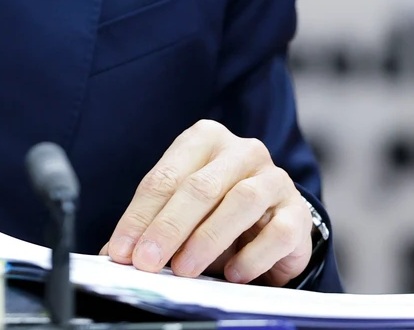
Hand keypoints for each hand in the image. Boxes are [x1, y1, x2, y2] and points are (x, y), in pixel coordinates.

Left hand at [102, 120, 312, 284]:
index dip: (139, 217)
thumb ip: (151, 226)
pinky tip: (232, 274)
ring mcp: (274, 178)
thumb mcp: (181, 212)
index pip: (164, 177)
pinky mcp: (298, 212)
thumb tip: (115, 254)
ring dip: (208, 239)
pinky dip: (252, 256)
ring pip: (241, 201)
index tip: (122, 251)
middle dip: (169, 228)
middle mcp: (242, 151)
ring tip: (184, 269)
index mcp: (204, 140)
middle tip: (148, 262)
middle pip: (200, 187)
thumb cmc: (218, 212)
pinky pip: (277, 232)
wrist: (272, 223)